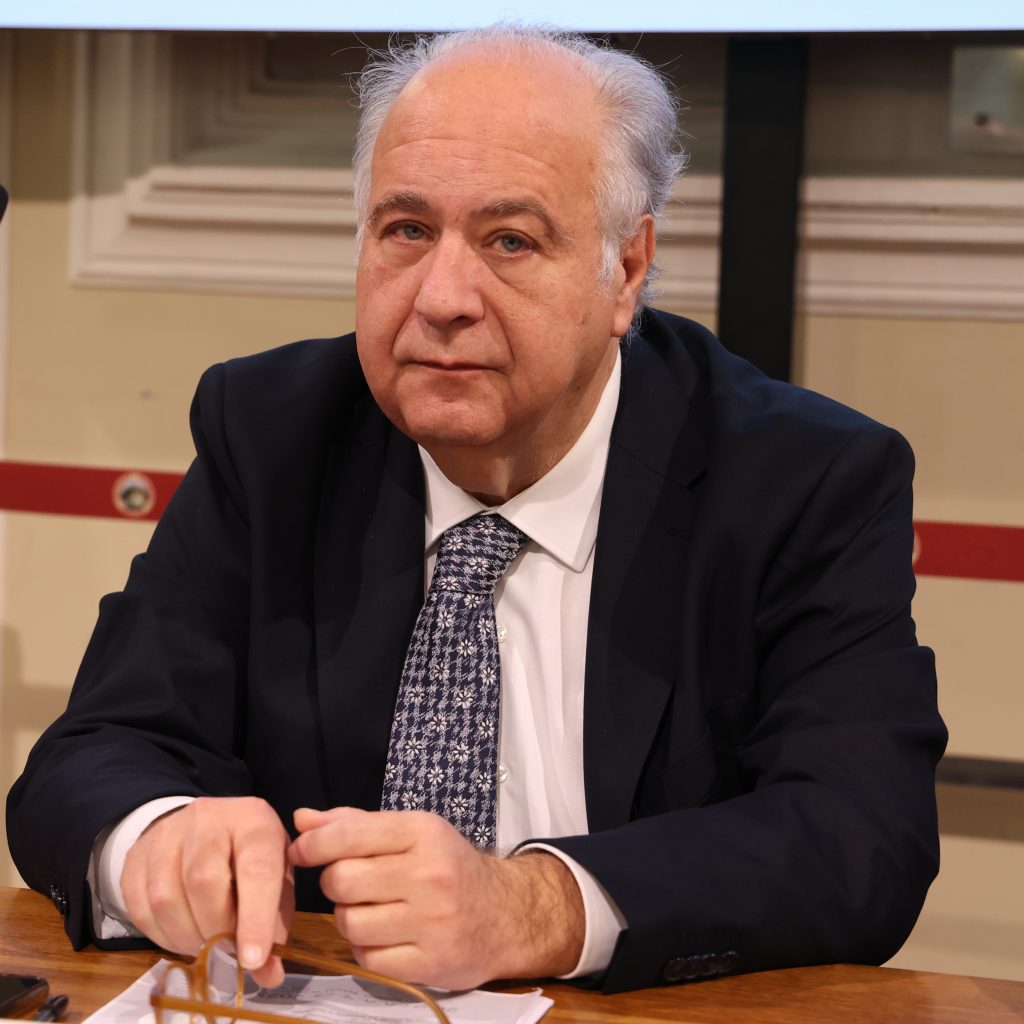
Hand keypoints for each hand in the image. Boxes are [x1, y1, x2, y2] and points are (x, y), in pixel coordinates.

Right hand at [121, 796, 293, 986]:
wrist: (204, 825)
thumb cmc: (247, 855)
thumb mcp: (275, 876)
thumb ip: (275, 923)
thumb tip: (268, 974)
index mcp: (253, 820)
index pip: (257, 868)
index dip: (255, 918)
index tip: (253, 960)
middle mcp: (208, 819)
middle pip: (204, 881)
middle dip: (216, 930)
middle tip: (226, 952)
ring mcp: (167, 834)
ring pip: (167, 897)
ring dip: (187, 937)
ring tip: (204, 946)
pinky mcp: (137, 856)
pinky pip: (141, 907)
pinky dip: (162, 935)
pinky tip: (180, 935)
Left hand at [288, 807, 583, 988]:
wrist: (506, 915)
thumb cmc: (449, 867)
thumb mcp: (412, 834)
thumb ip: (355, 825)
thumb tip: (302, 819)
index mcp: (423, 833)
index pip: (350, 835)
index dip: (314, 844)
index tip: (301, 850)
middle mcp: (429, 874)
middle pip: (342, 881)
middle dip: (336, 883)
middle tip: (354, 884)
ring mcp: (431, 922)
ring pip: (350, 923)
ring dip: (350, 918)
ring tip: (373, 911)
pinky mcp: (430, 963)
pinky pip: (368, 959)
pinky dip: (368, 949)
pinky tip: (388, 937)